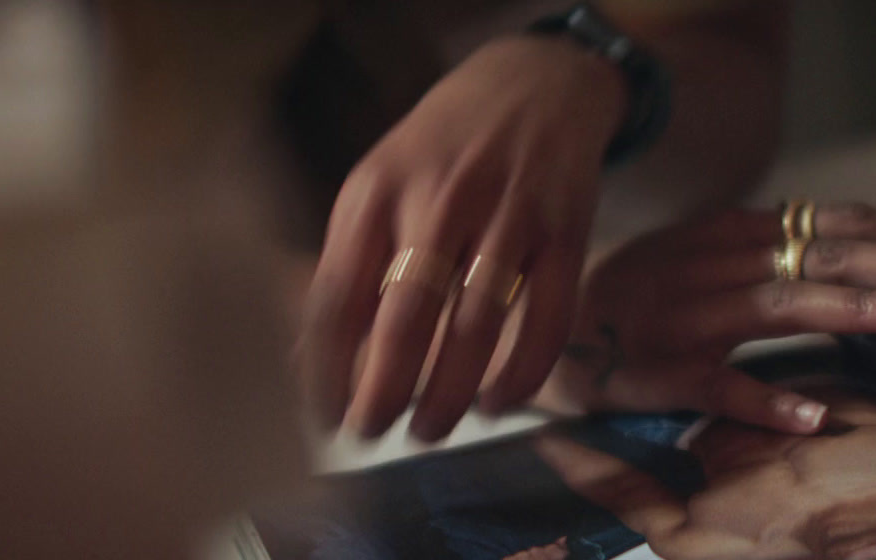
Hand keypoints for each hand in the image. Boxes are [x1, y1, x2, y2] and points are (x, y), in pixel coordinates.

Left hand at [297, 35, 627, 440]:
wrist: (536, 83)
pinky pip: (547, 319)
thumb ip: (351, 257)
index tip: (323, 415)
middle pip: (404, 318)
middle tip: (372, 431)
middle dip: (382, 392)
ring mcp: (509, 216)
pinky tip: (498, 402)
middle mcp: (441, 200)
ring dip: (448, 394)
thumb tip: (310, 353)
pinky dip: (522, 374)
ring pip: (475, 327)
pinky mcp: (566, 233)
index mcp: (379, 191)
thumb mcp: (381, 180)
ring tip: (428, 428)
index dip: (325, 368)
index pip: (338, 295)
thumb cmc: (445, 146)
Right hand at [537, 202, 875, 433]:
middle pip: (817, 255)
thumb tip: (848, 244)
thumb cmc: (639, 295)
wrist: (547, 330)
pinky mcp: (662, 373)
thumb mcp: (700, 252)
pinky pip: (719, 388)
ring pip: (777, 305)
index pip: (828, 221)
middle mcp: (711, 265)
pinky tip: (813, 417)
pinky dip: (765, 401)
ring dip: (847, 309)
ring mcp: (685, 318)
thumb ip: (764, 246)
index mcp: (728, 233)